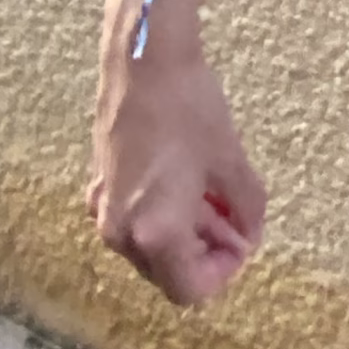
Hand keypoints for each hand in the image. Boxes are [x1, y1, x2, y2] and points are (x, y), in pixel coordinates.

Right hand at [87, 0, 267, 305]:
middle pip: (166, 271)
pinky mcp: (99, 184)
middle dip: (204, 252)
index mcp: (155, 234)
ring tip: (215, 196)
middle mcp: (121, 232)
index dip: (222, 273)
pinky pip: (132, 218)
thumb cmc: (190, 109)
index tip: (241, 242)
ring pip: (148, 245)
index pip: (189, 290)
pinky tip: (185, 180)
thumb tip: (250, 234)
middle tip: (234, 219)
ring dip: (184, 232)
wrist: (145, 59)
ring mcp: (104, 208)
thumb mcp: (230, 161)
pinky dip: (160, 213)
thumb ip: (246, 210)